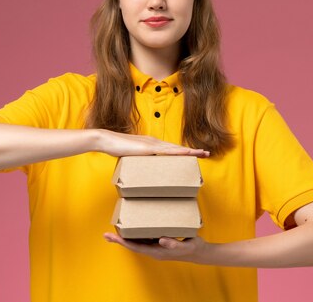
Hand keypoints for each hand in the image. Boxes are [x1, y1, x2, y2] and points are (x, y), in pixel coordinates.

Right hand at [95, 129, 209, 157]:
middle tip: (206, 153)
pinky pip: (167, 151)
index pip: (171, 149)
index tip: (194, 154)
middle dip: (193, 151)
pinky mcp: (149, 148)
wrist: (107, 141)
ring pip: (176, 148)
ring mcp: (153, 144)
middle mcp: (155, 142)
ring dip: (190, 151)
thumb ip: (138, 163)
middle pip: (178, 148)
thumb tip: (141, 172)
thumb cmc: (115, 150)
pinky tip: (187, 153)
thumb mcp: (131, 158)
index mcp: (152, 145)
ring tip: (202, 153)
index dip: (184, 152)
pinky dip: (179, 152)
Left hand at [103, 233, 207, 262]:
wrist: (200, 252)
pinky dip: (136, 233)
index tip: (112, 237)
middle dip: (119, 240)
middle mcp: (154, 250)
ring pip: (137, 242)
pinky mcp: (160, 242)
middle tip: (106, 234)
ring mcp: (156, 247)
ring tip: (116, 229)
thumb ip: (174, 244)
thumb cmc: (193, 248)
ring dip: (126, 236)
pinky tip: (133, 227)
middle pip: (132, 245)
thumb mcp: (186, 245)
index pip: (135, 247)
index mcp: (157, 251)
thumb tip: (161, 240)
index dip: (123, 242)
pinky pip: (144, 238)